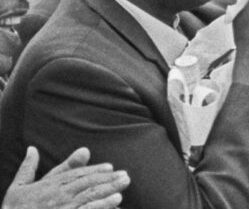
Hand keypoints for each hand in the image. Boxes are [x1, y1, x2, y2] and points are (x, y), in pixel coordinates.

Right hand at [2, 147, 129, 208]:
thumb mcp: (18, 188)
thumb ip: (28, 168)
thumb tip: (32, 149)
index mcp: (49, 186)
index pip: (76, 175)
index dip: (94, 170)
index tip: (110, 167)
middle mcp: (58, 195)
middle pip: (87, 184)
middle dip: (108, 179)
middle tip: (126, 176)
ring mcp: (64, 208)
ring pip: (90, 196)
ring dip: (109, 190)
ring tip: (124, 185)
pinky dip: (102, 205)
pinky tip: (116, 202)